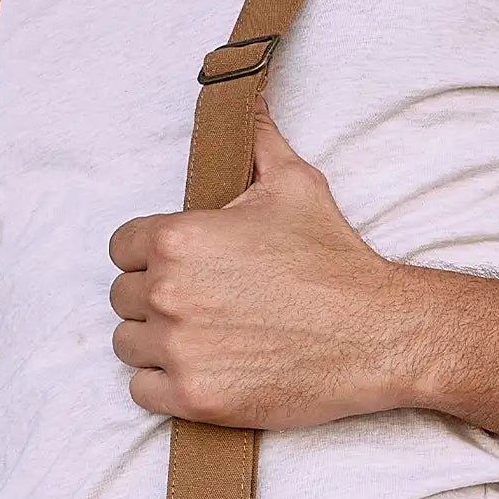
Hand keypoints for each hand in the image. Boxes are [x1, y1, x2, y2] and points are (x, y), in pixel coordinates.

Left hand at [107, 98, 413, 427]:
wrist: (376, 333)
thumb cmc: (333, 258)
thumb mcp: (295, 183)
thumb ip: (257, 139)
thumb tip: (249, 100)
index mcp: (178, 237)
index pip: (121, 247)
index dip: (149, 255)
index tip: (185, 266)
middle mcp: (168, 292)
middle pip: (122, 297)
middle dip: (155, 299)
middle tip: (205, 303)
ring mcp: (178, 348)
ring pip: (128, 345)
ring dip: (157, 343)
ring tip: (205, 337)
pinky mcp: (193, 397)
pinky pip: (142, 391)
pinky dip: (165, 385)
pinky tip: (204, 369)